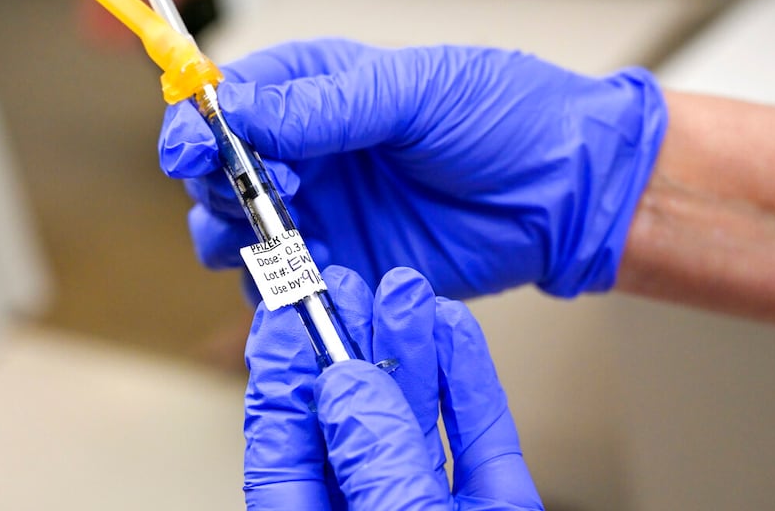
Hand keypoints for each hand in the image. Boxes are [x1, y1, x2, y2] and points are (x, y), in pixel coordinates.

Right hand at [159, 39, 666, 298]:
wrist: (563, 194)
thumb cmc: (506, 120)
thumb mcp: (417, 93)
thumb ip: (327, 106)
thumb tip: (240, 110)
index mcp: (323, 91)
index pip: (234, 102)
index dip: (202, 126)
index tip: (194, 152)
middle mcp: (314, 154)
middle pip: (223, 174)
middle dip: (220, 188)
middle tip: (262, 197)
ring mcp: (328, 214)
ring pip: (240, 235)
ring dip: (237, 241)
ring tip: (280, 239)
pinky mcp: (349, 267)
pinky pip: (288, 286)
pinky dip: (280, 289)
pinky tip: (308, 280)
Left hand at [243, 265, 542, 509]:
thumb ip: (374, 459)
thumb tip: (348, 385)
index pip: (285, 450)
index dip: (281, 378)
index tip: (279, 316)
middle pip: (353, 419)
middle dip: (350, 346)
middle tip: (344, 286)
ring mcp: (438, 508)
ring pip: (416, 418)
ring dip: (412, 348)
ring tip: (404, 288)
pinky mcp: (495, 507)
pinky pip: (481, 436)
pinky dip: (470, 379)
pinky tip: (455, 330)